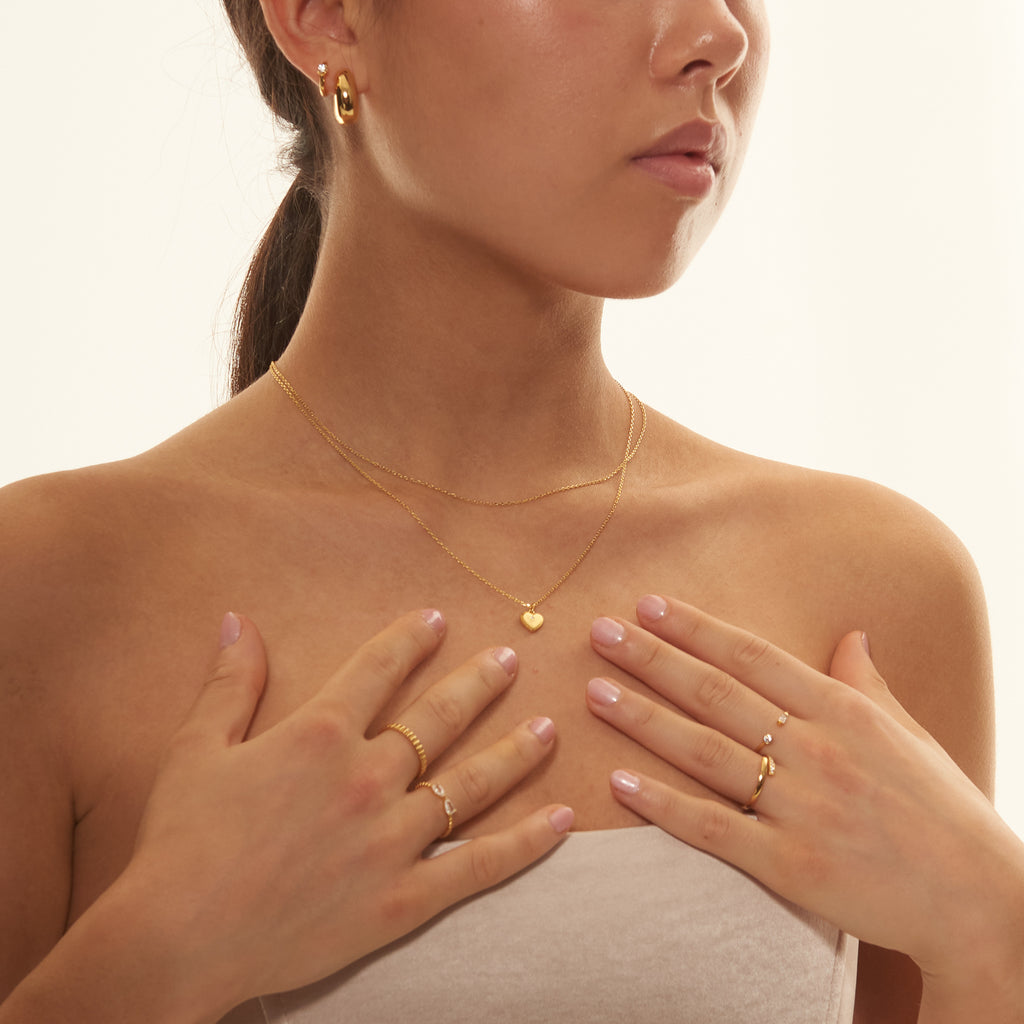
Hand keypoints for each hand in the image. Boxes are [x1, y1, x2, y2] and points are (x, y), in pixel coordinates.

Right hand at [113, 609, 570, 1017]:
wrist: (177, 940)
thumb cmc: (181, 841)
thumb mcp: (196, 748)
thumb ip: (230, 681)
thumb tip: (237, 619)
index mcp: (318, 734)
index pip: (379, 668)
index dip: (411, 638)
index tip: (438, 619)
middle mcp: (366, 777)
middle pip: (440, 717)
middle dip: (481, 682)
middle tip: (511, 659)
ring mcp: (392, 840)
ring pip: (474, 784)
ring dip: (517, 752)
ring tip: (550, 728)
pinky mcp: (404, 899)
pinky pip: (480, 866)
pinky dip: (527, 843)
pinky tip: (563, 820)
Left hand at [584, 596, 1023, 995]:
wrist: (978, 900)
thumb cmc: (942, 808)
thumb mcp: (907, 732)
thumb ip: (865, 682)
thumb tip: (850, 634)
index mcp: (842, 711)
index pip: (753, 656)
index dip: (697, 628)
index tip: (650, 604)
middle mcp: (816, 750)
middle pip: (716, 694)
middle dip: (651, 658)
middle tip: (599, 631)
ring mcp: (801, 808)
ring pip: (703, 752)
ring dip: (643, 718)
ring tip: (594, 690)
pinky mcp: (789, 866)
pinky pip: (713, 828)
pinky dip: (662, 805)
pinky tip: (619, 781)